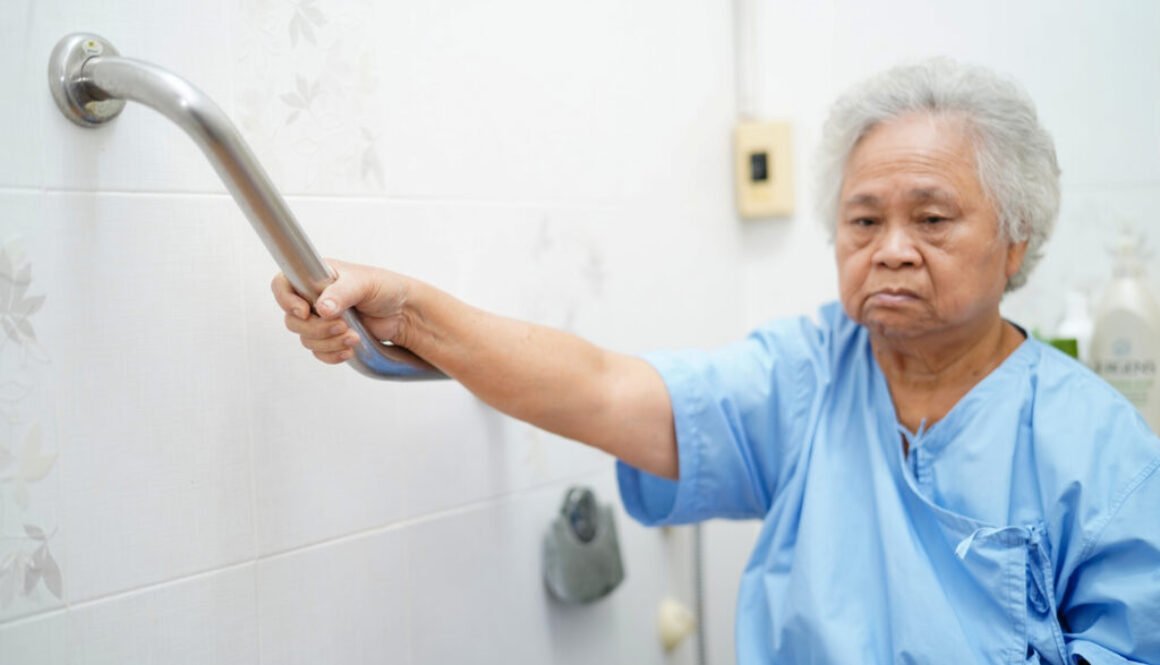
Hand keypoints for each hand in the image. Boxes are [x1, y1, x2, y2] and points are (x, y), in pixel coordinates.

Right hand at [270, 259, 411, 363]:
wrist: (402, 312)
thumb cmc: (384, 287)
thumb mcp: (363, 283)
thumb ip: (341, 293)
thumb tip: (322, 309)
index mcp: (314, 277)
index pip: (282, 286)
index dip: (286, 301)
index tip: (305, 312)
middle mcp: (312, 298)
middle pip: (293, 320)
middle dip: (317, 328)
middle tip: (342, 325)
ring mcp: (320, 320)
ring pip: (306, 339)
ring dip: (329, 342)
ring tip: (354, 336)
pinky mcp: (329, 338)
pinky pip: (319, 352)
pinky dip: (332, 354)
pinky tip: (349, 349)